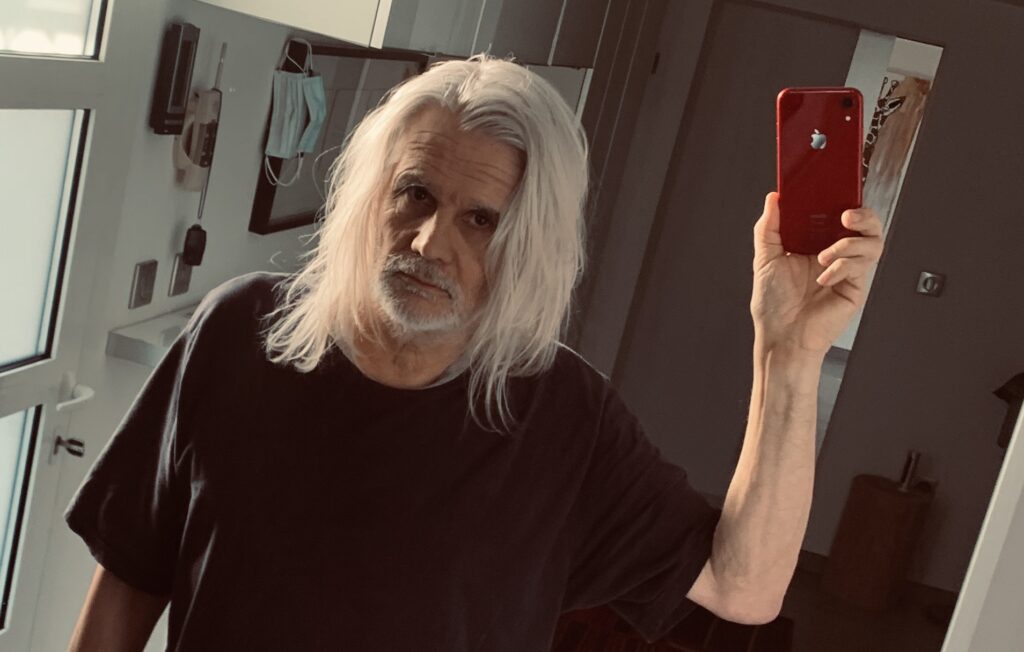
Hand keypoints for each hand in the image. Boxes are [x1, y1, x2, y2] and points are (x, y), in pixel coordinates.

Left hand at [750, 191, 884, 355]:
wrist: (782, 337)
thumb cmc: (774, 304)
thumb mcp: (765, 259)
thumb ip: (769, 227)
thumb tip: (774, 198)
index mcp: (814, 243)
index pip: (836, 213)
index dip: (840, 199)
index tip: (835, 188)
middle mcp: (835, 254)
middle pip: (866, 224)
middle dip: (863, 214)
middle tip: (846, 215)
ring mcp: (848, 270)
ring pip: (873, 242)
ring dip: (849, 244)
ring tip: (825, 256)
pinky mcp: (856, 287)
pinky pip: (862, 267)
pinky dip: (842, 267)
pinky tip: (824, 278)